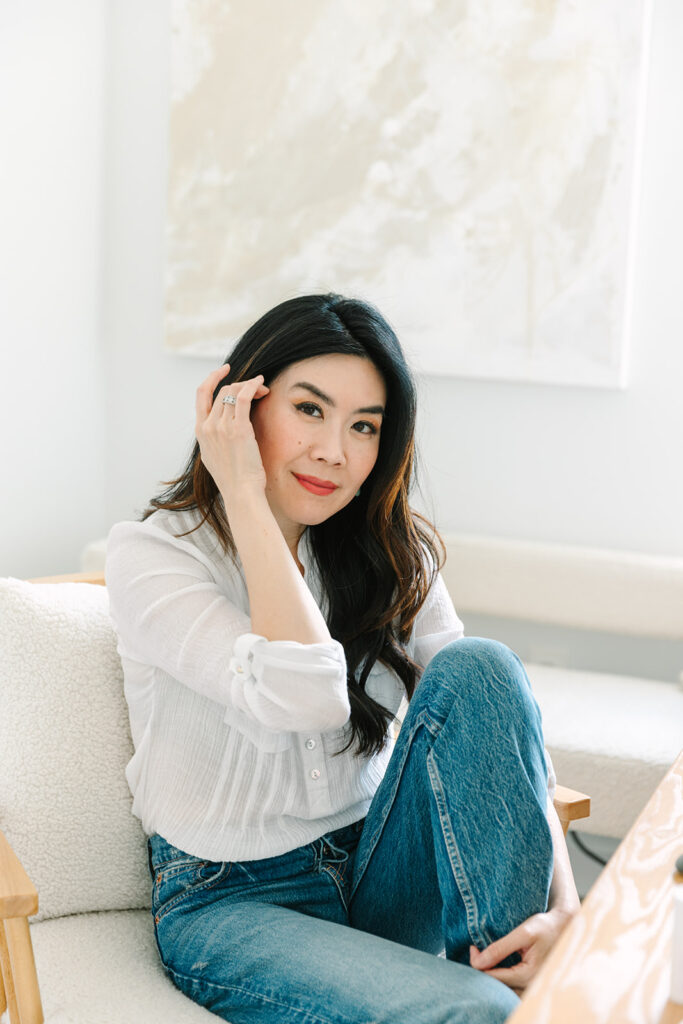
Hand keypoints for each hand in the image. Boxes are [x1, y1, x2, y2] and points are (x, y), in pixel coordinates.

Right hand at [195, 364, 269, 500]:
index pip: (201, 394)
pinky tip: (262, 384)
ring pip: (233, 391)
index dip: (212, 378)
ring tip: (263, 390)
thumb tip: (221, 431)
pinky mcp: (239, 429)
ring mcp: (221, 427)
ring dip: (250, 386)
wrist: (241, 493)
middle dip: (239, 384)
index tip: (224, 370)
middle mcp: (208, 426)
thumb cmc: (234, 479)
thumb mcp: (214, 457)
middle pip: (221, 391)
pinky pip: (243, 397)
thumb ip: (214, 440)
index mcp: (200, 431)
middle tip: (256, 387)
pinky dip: (252, 385)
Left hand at [468, 905, 575, 992]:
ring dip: (492, 974)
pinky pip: (511, 983)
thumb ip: (500, 948)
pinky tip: (495, 962)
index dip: (479, 964)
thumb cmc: (545, 927)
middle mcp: (531, 985)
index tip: (473, 948)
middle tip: (476, 952)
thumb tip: (478, 962)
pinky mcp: (531, 981)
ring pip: (504, 986)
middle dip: (484, 970)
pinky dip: (501, 975)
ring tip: (484, 957)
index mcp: (529, 975)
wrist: (564, 926)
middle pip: (498, 985)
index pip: (494, 977)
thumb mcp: (522, 933)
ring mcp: (532, 985)